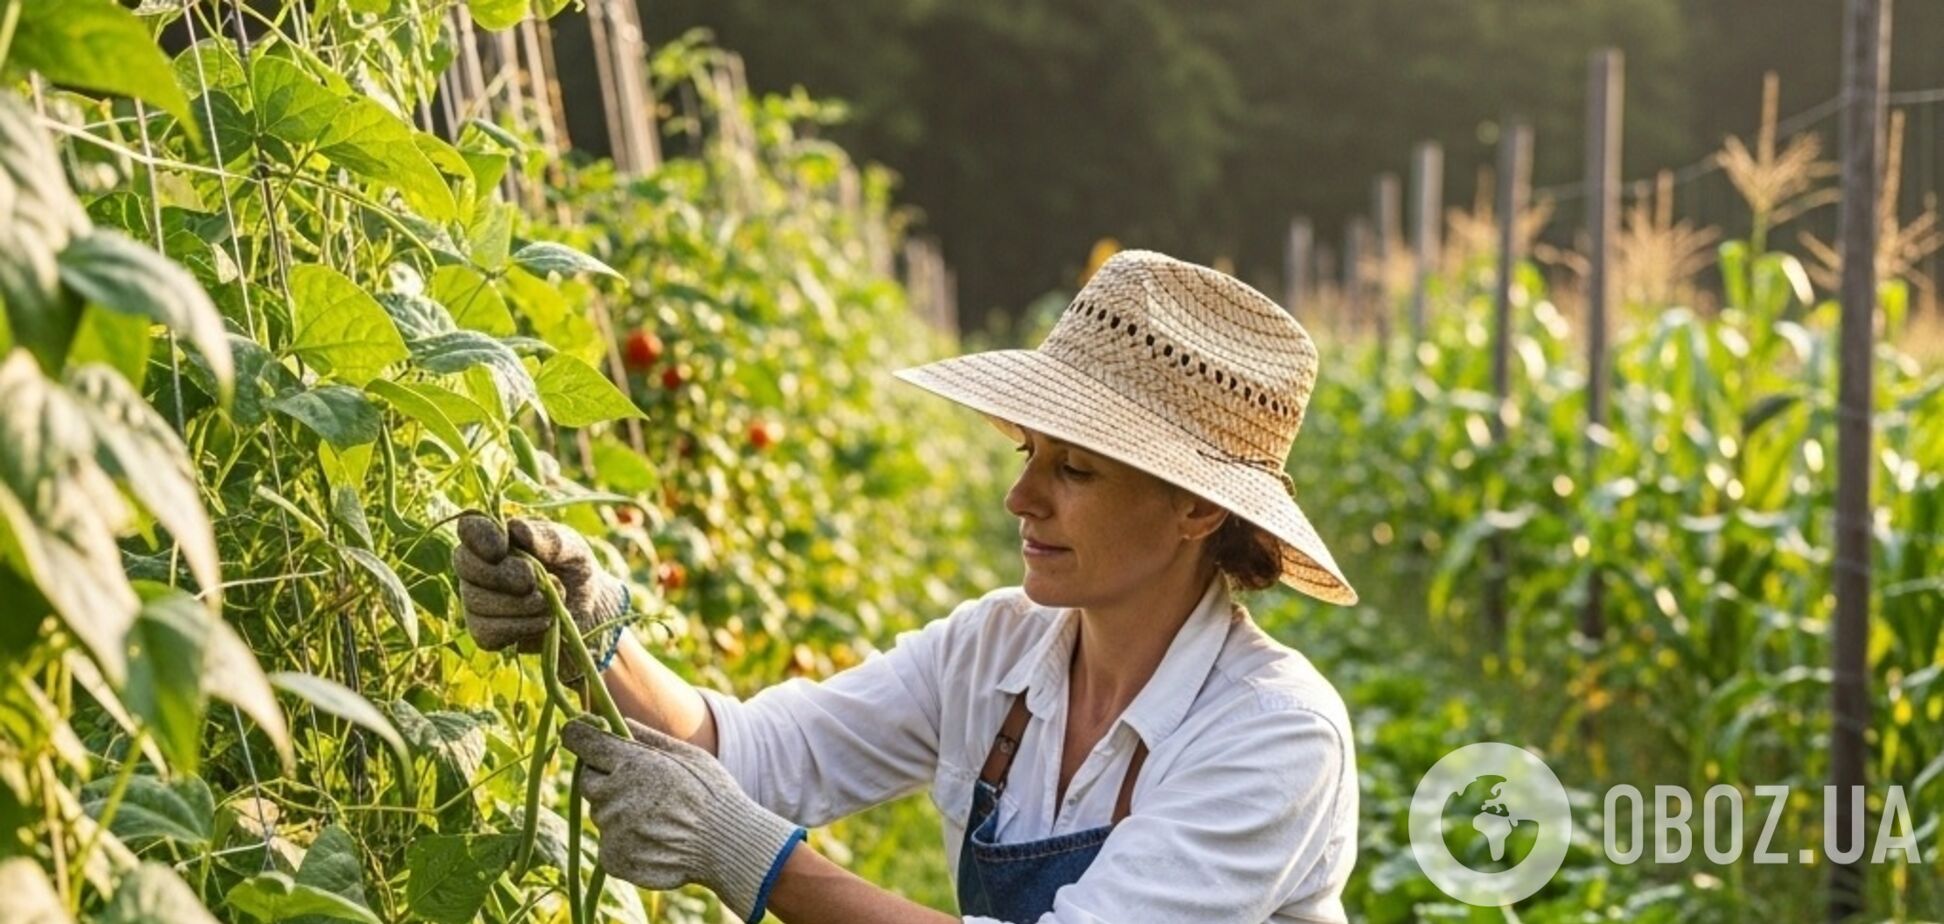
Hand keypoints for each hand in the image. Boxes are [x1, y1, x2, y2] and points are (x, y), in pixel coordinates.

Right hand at [453, 514, 623, 679]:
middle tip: (532, 579)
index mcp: (494, 536)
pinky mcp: (484, 631)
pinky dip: (520, 628)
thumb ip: (548, 538)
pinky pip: (487, 632)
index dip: (480, 537)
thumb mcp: (571, 547)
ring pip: (477, 602)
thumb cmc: (573, 566)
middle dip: (501, 575)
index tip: (503, 548)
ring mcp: (475, 600)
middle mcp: (476, 566)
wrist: (586, 607)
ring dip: (519, 604)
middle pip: (465, 565)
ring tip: (548, 601)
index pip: (468, 528)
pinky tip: (542, 621)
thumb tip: (516, 529)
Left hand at [560, 718, 805, 922]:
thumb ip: (648, 737)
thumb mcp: (687, 754)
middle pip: (588, 780)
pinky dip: (624, 841)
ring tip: (656, 817)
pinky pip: (609, 843)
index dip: (579, 736)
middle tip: (638, 785)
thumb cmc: (711, 794)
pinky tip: (654, 839)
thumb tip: (619, 720)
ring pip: (601, 813)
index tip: (580, 736)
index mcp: (631, 762)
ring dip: (618, 811)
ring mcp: (611, 830)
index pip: (581, 741)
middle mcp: (613, 795)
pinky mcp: (613, 859)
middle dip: (604, 778)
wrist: (726, 846)